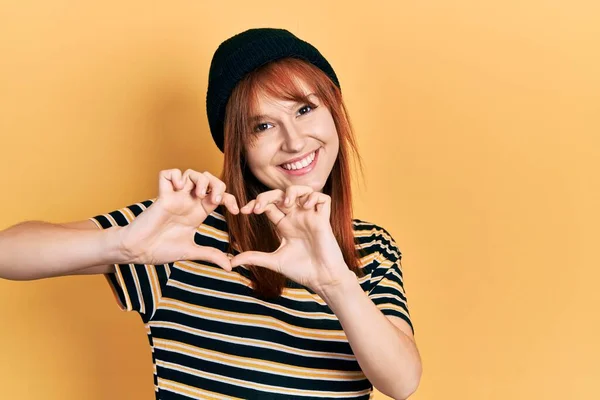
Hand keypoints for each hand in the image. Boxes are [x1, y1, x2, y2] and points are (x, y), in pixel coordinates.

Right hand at [119, 169, 238, 269]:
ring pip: (191, 172)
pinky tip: (179, 188)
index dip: (230, 199)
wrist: (139, 251)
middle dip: (217, 184)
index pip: (219, 196)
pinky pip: (168, 173)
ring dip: (199, 179)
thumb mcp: (191, 251)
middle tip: (215, 200)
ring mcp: (175, 196)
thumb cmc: (161, 250)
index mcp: (198, 212)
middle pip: (208, 179)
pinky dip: (175, 175)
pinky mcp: (161, 195)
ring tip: (197, 194)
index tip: (237, 211)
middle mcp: (188, 202)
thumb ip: (211, 255)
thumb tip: (230, 267)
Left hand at [230, 186, 351, 293]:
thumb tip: (231, 262)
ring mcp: (311, 217)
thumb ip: (254, 257)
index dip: (256, 203)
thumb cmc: (301, 271)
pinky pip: (323, 199)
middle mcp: (297, 218)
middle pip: (281, 195)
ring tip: (286, 203)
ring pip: (302, 191)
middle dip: (267, 196)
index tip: (244, 211)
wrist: (322, 279)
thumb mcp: (273, 261)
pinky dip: (314, 197)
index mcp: (284, 225)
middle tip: (258, 207)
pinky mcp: (324, 220)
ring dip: (292, 192)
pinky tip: (306, 207)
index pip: (268, 205)